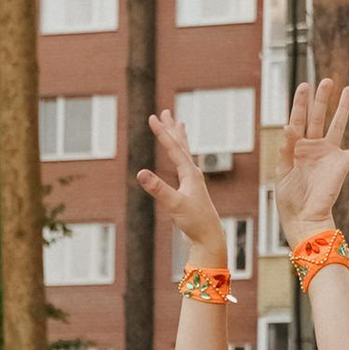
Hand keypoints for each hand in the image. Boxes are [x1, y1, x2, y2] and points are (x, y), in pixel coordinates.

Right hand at [137, 110, 227, 258]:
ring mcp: (192, 182)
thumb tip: (140, 173)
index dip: (161, 132)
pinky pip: (184, 165)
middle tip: (165, 112)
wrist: (208, 237)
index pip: (173, 147)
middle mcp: (193, 173)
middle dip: (172, 128)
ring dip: (179, 138)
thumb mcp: (174, 204)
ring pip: (184, 153)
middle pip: (181, 145)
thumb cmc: (195, 221)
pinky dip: (181, 156)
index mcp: (190, 173)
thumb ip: (158, 188)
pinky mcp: (190, 190)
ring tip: (178, 125)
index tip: (151, 117)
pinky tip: (180, 158)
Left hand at [271, 73, 348, 243]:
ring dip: (343, 108)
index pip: (298, 119)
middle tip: (326, 80)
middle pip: (318, 116)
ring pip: (338, 125)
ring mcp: (328, 154)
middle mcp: (313, 147)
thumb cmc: (289, 199)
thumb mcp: (282, 172)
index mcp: (296, 147)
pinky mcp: (341, 165)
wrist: (304, 219)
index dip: (300, 103)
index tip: (304, 85)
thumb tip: (288, 126)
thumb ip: (286, 149)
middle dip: (322, 98)